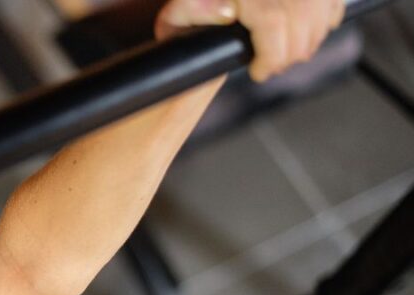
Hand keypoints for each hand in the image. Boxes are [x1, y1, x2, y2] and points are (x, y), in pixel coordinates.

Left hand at [155, 0, 346, 81]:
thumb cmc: (193, 3)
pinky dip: (327, 19)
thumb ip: (193, 13)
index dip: (272, 55)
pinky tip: (308, 33)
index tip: (259, 72)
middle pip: (303, 19)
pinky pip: (332, 2)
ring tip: (286, 54)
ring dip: (310, 40)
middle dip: (291, 54)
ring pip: (322, 11)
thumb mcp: (179, 12)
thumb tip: (227, 14)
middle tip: (272, 66)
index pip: (273, 21)